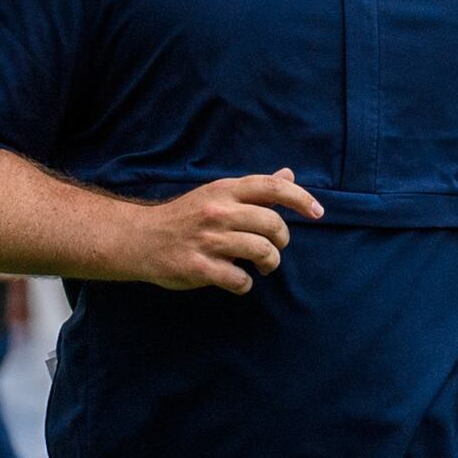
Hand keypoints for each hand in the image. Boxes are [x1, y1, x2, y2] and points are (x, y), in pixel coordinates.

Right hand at [130, 170, 323, 292]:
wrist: (140, 239)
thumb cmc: (185, 217)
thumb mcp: (217, 194)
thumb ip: (254, 189)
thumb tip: (288, 174)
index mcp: (225, 190)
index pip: (272, 187)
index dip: (301, 198)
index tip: (318, 212)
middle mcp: (218, 211)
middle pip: (273, 224)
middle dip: (282, 241)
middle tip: (274, 248)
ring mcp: (208, 240)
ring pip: (261, 251)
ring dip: (269, 263)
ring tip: (262, 266)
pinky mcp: (198, 267)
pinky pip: (239, 279)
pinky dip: (244, 283)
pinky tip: (236, 279)